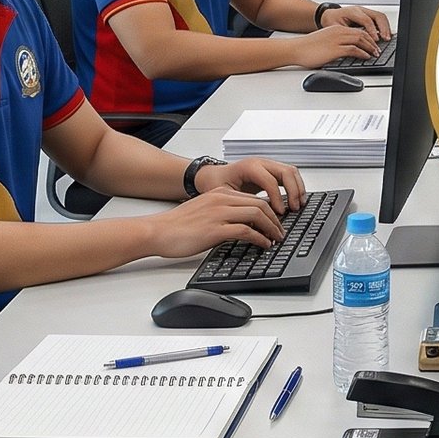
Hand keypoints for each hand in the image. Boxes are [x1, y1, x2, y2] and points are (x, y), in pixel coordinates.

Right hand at [146, 185, 287, 258]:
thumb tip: (240, 223)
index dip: (269, 210)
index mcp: (220, 193)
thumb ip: (222, 211)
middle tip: (280, 231)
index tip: (275, 221)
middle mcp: (222, 199)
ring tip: (276, 238)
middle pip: (259, 204)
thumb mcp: (204, 210)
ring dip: (271, 227)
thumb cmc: (177, 225)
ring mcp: (219, 213)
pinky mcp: (215, 229)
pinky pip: (246, 231)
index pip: (253, 197)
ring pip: (256, 214)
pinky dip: (259, 238)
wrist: (158, 231)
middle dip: (275, 219)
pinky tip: (263, 244)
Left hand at [201, 155, 306, 209]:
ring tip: (299, 205)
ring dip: (298, 188)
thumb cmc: (215, 183)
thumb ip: (238, 205)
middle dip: (294, 191)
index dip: (277, 197)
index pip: (270, 180)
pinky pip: (289, 175)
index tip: (280, 213)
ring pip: (291, 171)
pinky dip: (296, 186)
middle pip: (286, 171)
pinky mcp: (271, 171)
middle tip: (294, 208)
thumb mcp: (222, 195)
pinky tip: (295, 200)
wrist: (211, 175)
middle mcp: (261, 163)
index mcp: (249, 167)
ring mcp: (267, 165)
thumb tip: (252, 221)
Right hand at [290, 29, 380, 66]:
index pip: (357, 30)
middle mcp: (338, 32)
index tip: (373, 43)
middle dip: (372, 42)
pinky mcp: (335, 49)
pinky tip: (366, 56)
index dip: (368, 37)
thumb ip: (337, 42)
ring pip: (360, 40)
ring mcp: (337, 40)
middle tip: (377, 49)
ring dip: (370, 47)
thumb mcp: (325, 40)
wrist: (296, 49)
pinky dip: (362, 53)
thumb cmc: (308, 47)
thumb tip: (346, 50)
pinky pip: (354, 50)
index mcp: (336, 28)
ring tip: (375, 53)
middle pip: (362, 34)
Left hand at [334, 3, 393, 42]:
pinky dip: (384, 26)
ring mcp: (365, 11)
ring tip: (387, 38)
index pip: (367, 20)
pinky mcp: (368, 14)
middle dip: (383, 28)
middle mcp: (360, 10)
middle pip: (377, 16)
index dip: (372, 31)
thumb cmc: (331, 22)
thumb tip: (357, 44)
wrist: (329, 16)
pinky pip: (379, 19)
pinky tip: (385, 35)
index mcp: (352, 12)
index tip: (376, 40)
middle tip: (385, 39)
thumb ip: (347, 35)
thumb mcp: (336, 29)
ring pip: (380, 16)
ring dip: (385, 27)